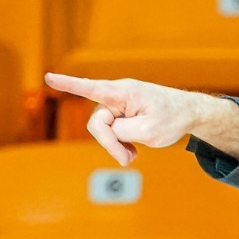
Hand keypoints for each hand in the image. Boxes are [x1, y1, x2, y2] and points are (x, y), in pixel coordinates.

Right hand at [45, 72, 236, 165]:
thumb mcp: (149, 131)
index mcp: (122, 92)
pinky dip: (121, 143)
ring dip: (117, 146)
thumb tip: (109, 133)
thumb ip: (122, 132)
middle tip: (129, 160)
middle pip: (98, 123)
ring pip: (105, 130)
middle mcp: (117, 94)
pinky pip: (113, 130)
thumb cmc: (172, 118)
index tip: (48, 77)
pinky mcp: (123, 113)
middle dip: (110, 143)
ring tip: (134, 157)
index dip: (68, 85)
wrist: (189, 113)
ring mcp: (119, 104)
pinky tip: (132, 151)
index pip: (90, 88)